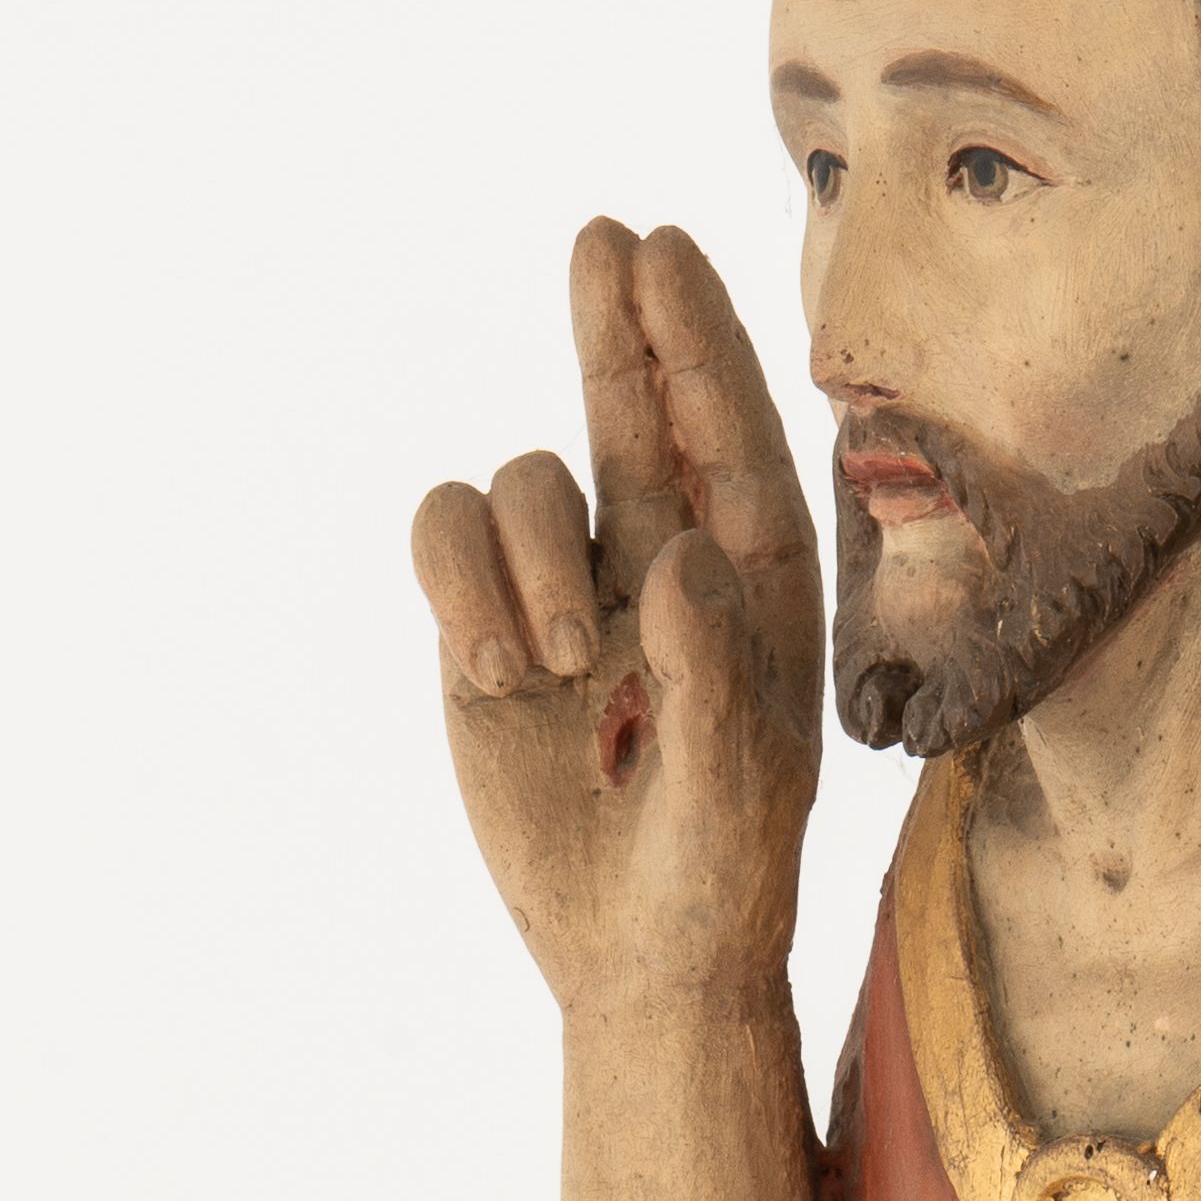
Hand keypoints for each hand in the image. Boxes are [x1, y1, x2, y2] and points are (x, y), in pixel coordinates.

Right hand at [411, 219, 824, 1012]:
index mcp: (753, 583)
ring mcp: (568, 589)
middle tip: (603, 240)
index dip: (695, 340)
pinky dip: (456, 580)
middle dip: (616, 327)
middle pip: (634, 410)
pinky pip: (447, 532)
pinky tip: (492, 665)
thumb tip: (677, 553)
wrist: (637, 960)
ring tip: (554, 664)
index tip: (666, 252)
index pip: (731, 436)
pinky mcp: (485, 627)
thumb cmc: (718, 878)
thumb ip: (713, 669)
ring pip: (526, 483)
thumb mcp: (736, 788)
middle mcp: (661, 564)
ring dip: (530, 554)